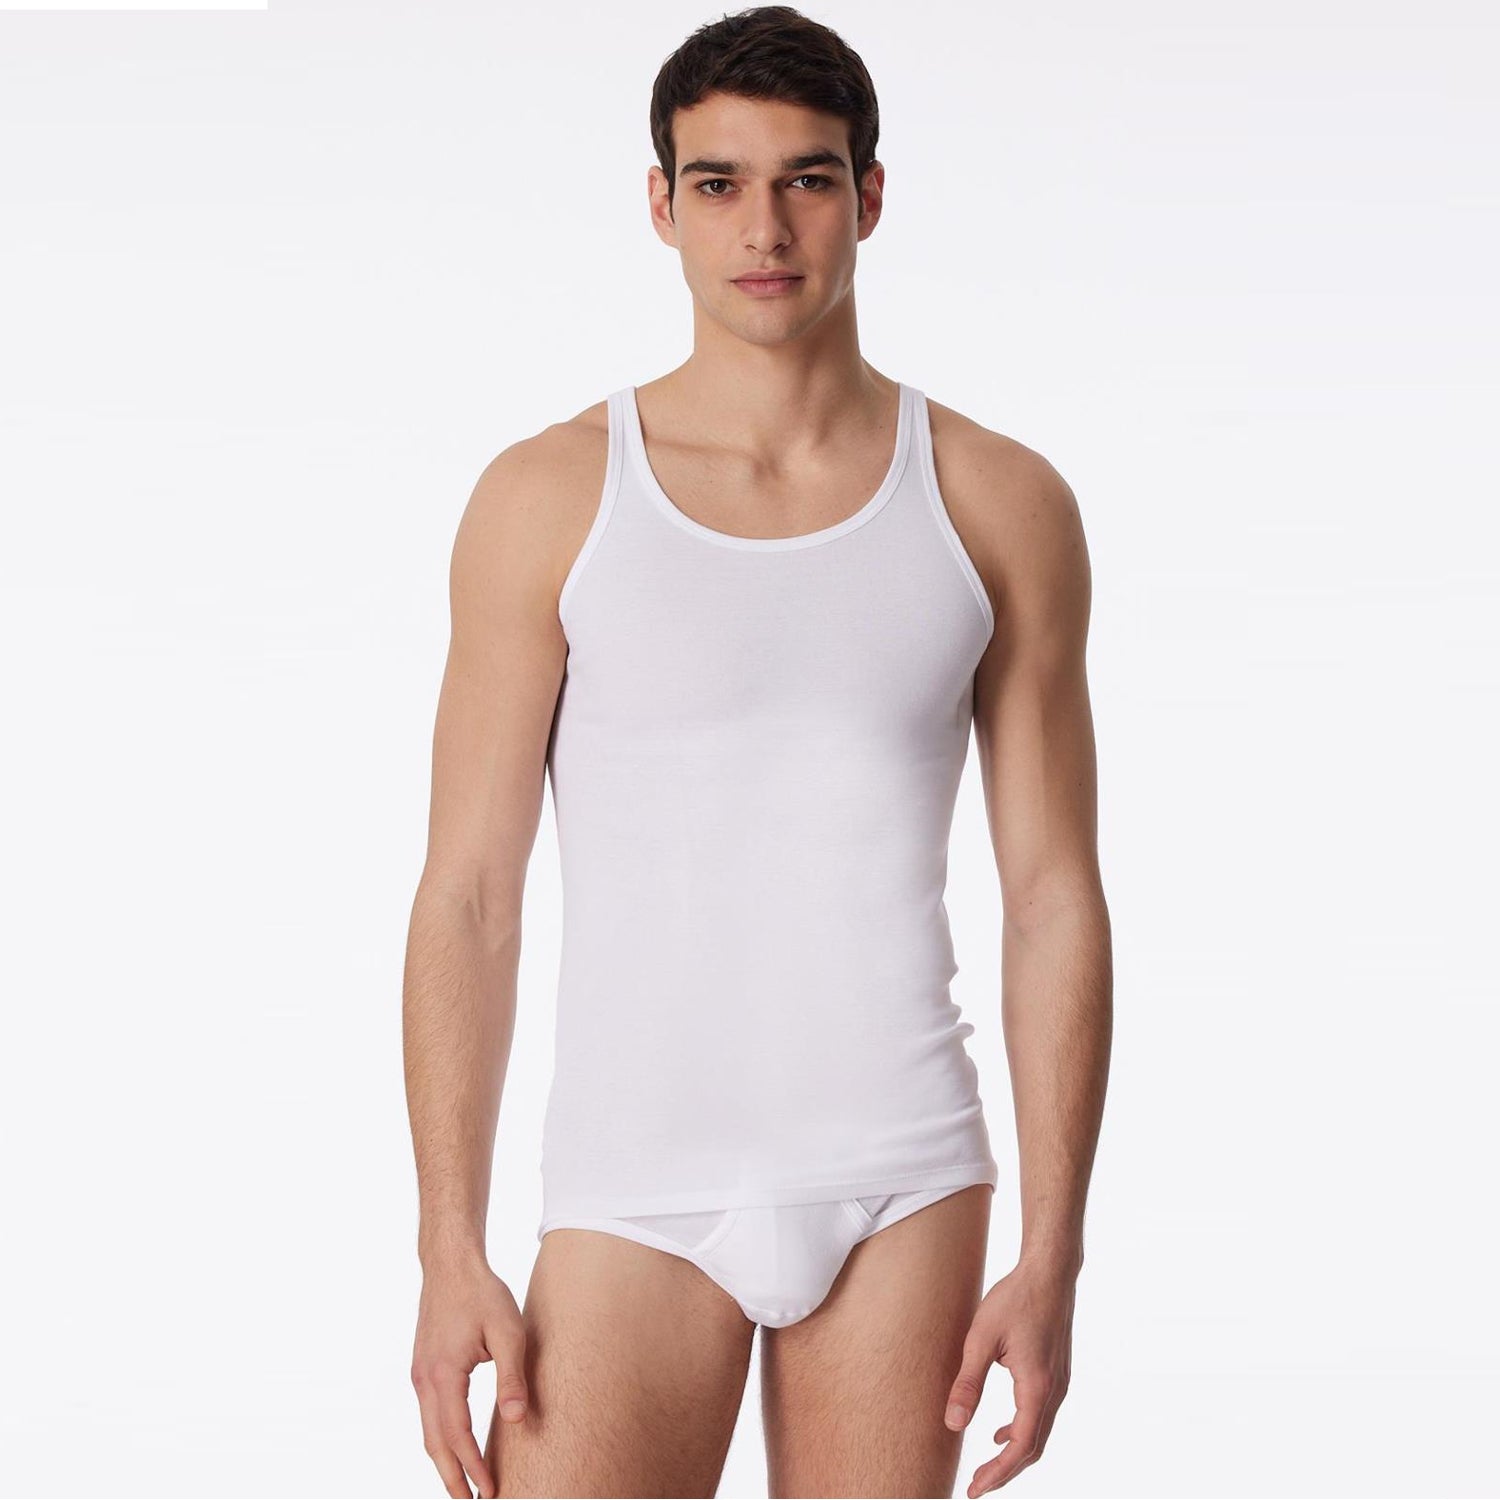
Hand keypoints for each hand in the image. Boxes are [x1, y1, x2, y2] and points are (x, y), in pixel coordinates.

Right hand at [410, 1252, 530, 1498]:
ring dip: (445, 1461)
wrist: (450, 1264)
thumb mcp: (507, 1332)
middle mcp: (424, 1380)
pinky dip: (441, 1438)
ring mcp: (419, 1374)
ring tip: (464, 1485)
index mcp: (442, 1375)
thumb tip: (517, 1421)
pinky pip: (429, 1414)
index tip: (490, 1490)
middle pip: (434, 1443)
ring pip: (428, 1431)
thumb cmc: (482, 1294)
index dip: (473, 1466)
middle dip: (452, 1478)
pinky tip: (456, 1446)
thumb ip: (512, 1377)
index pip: (456, 1435)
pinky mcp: (423, 1368)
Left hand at [943, 1258, 1075, 1495]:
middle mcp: (1054, 1391)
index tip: (974, 1490)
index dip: (997, 1473)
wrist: (1049, 1273)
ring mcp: (1060, 1383)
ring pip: (1038, 1433)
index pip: (1019, 1447)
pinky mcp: (1056, 1373)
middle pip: (1032, 1448)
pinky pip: (1040, 1414)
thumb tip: (953, 1424)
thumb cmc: (1014, 1299)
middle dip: (1005, 1471)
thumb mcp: (981, 1339)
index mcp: (1037, 1387)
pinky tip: (1000, 1430)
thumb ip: (967, 1383)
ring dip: (1013, 1452)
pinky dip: (1021, 1431)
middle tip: (976, 1485)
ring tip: (985, 1466)